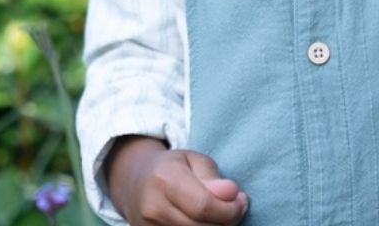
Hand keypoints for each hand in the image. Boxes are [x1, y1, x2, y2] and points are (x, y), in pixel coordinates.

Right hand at [106, 137, 248, 224]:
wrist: (136, 184)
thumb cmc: (172, 168)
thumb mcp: (194, 159)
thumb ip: (212, 176)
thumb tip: (232, 193)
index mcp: (165, 179)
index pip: (203, 206)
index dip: (229, 209)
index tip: (242, 200)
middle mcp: (153, 208)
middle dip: (226, 221)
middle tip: (236, 207)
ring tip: (221, 214)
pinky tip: (207, 222)